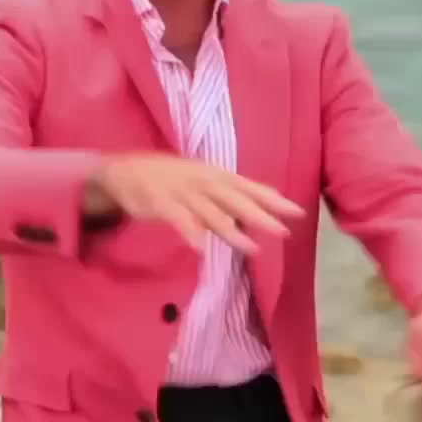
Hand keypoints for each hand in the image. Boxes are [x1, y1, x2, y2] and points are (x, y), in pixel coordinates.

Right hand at [84, 153, 304, 253]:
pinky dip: (190, 232)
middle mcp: (201, 180)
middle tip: (283, 231)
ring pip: (210, 212)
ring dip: (231, 230)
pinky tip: (202, 249)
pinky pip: (178, 218)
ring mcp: (180, 191)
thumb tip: (265, 205)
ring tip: (250, 248)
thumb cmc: (168, 178)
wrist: (122, 171)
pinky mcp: (159, 202)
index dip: (273, 199)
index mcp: (213, 174)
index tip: (298, 212)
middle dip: (259, 214)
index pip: (248, 186)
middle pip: (235, 198)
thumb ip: (230, 195)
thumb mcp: (202, 179)